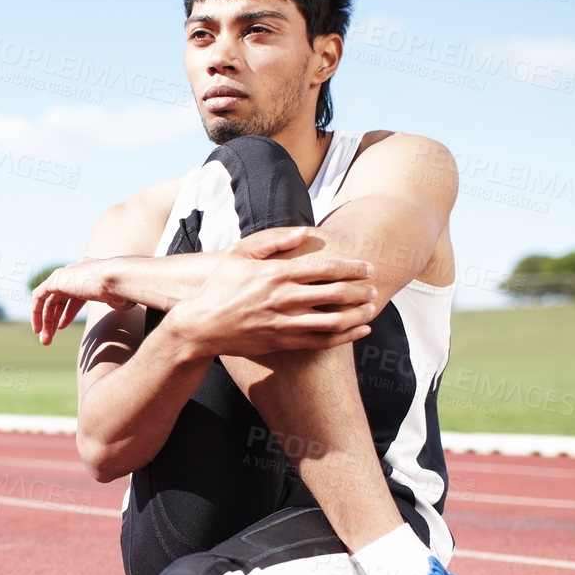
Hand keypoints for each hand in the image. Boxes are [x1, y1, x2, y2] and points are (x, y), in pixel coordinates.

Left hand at [30, 258, 133, 344]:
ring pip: (49, 300)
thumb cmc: (125, 291)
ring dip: (45, 321)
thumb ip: (117, 299)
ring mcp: (67, 274)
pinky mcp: (57, 279)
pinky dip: (36, 311)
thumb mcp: (120, 297)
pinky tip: (38, 327)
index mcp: (91, 275)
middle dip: (53, 319)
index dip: (67, 312)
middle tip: (49, 338)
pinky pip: (40, 295)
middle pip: (59, 298)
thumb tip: (124, 303)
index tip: (61, 326)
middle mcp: (77, 272)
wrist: (118, 280)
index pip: (73, 295)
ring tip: (45, 340)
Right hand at [165, 226, 378, 356]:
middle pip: (335, 294)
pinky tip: (360, 330)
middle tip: (373, 288)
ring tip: (371, 308)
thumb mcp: (239, 253)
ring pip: (334, 320)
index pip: (325, 269)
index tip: (367, 267)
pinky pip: (322, 342)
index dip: (352, 268)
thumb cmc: (220, 286)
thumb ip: (272, 239)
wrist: (201, 325)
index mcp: (277, 273)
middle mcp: (284, 299)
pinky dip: (346, 336)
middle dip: (360, 290)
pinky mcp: (283, 342)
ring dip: (358, 314)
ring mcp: (284, 323)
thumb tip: (304, 232)